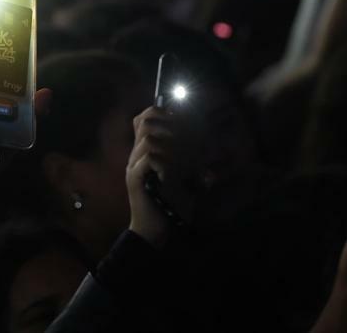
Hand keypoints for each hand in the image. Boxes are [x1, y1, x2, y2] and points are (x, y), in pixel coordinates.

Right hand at [126, 105, 197, 247]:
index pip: (145, 117)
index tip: (182, 123)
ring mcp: (134, 167)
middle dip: (170, 126)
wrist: (154, 233)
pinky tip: (172, 176)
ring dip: (171, 147)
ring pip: (150, 139)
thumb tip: (212, 160)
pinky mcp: (135, 181)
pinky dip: (166, 163)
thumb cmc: (171, 207)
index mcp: (146, 152)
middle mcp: (137, 156)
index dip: (163, 113)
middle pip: (145, 121)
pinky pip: (150, 158)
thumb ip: (195, 167)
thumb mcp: (187, 182)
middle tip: (185, 143)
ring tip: (181, 164)